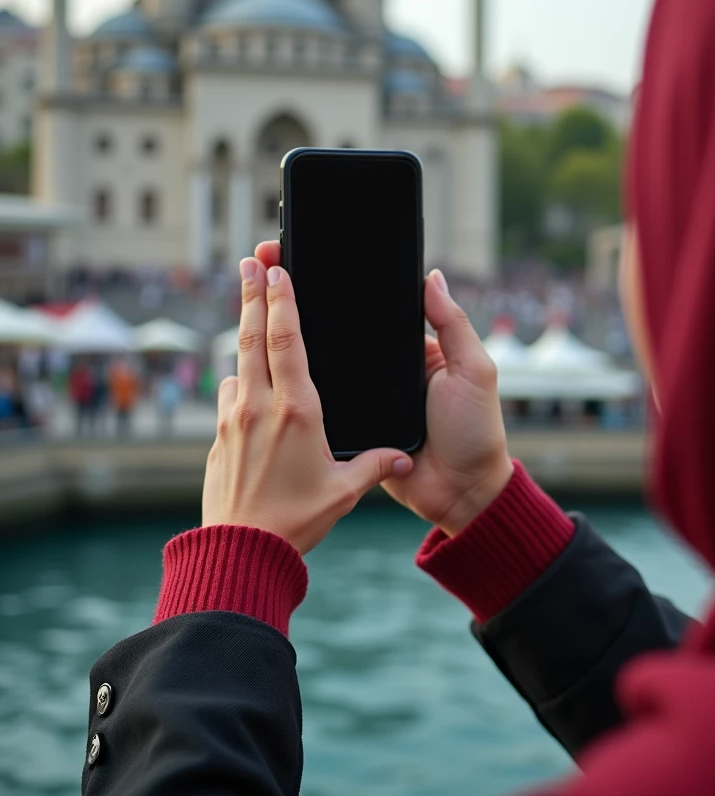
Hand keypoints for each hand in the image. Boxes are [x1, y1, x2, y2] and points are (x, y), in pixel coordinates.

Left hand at [202, 257, 412, 554]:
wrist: (241, 551)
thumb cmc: (294, 521)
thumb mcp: (343, 491)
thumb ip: (374, 465)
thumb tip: (401, 455)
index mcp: (295, 411)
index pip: (285, 340)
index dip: (281, 300)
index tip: (276, 270)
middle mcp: (259, 406)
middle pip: (252, 334)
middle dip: (252, 292)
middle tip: (250, 260)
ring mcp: (232, 418)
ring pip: (237, 361)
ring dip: (243, 331)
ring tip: (249, 307)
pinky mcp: (217, 435)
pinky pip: (228, 393)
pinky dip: (237, 377)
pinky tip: (244, 379)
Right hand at [253, 243, 510, 537]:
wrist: (462, 495)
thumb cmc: (476, 432)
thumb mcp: (473, 370)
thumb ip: (453, 325)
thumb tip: (432, 276)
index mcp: (413, 351)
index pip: (375, 312)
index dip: (349, 288)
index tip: (317, 258)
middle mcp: (385, 373)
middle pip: (344, 335)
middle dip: (311, 310)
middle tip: (273, 274)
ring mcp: (365, 401)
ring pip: (327, 369)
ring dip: (301, 349)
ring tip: (264, 311)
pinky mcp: (351, 430)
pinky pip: (324, 407)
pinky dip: (305, 393)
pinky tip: (276, 370)